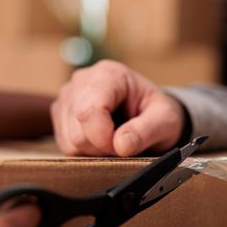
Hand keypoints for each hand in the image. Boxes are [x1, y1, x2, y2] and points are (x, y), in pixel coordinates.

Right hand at [51, 60, 185, 155]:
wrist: (149, 112)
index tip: (123, 147)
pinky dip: (87, 151)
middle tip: (125, 142)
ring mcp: (67, 98)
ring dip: (95, 151)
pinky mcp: (60, 115)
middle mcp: (81, 81)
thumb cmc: (157, 112)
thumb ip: (147, 131)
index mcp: (108, 74)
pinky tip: (103, 139)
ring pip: (70, 142)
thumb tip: (121, 146)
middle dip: (103, 147)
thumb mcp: (166, 120)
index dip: (104, 138)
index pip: (89, 111)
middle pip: (78, 132)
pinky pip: (66, 146)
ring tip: (116, 138)